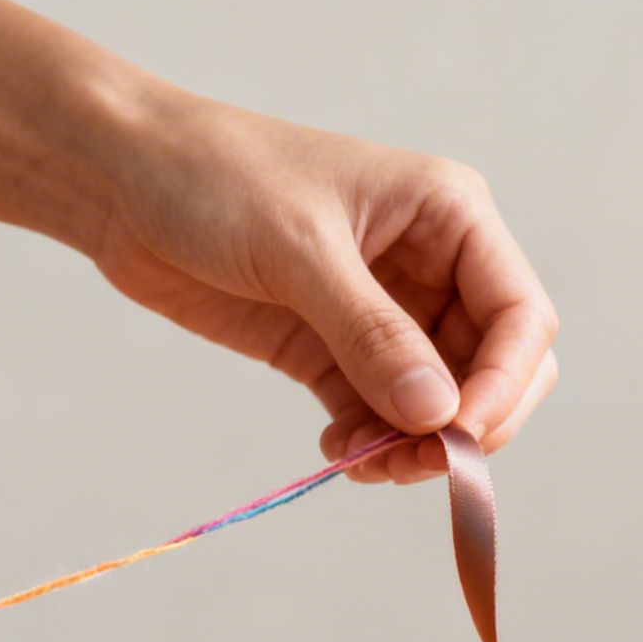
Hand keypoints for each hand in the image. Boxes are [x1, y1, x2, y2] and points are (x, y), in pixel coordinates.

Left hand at [92, 94, 559, 483]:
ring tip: (362, 461)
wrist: (123, 181)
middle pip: (493, 368)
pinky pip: (377, 414)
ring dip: (414, 445)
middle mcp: (431, 266)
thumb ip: (370, 333)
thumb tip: (438, 413)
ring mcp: (383, 313)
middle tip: (413, 463)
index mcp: (448, 215)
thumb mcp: (299, 249)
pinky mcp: (331, 349)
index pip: (519, 314)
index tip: (459, 435)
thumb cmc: (215, 178)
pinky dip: (370, 444)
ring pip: (437, 403)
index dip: (504, 383)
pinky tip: (337, 454)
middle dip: (466, 424)